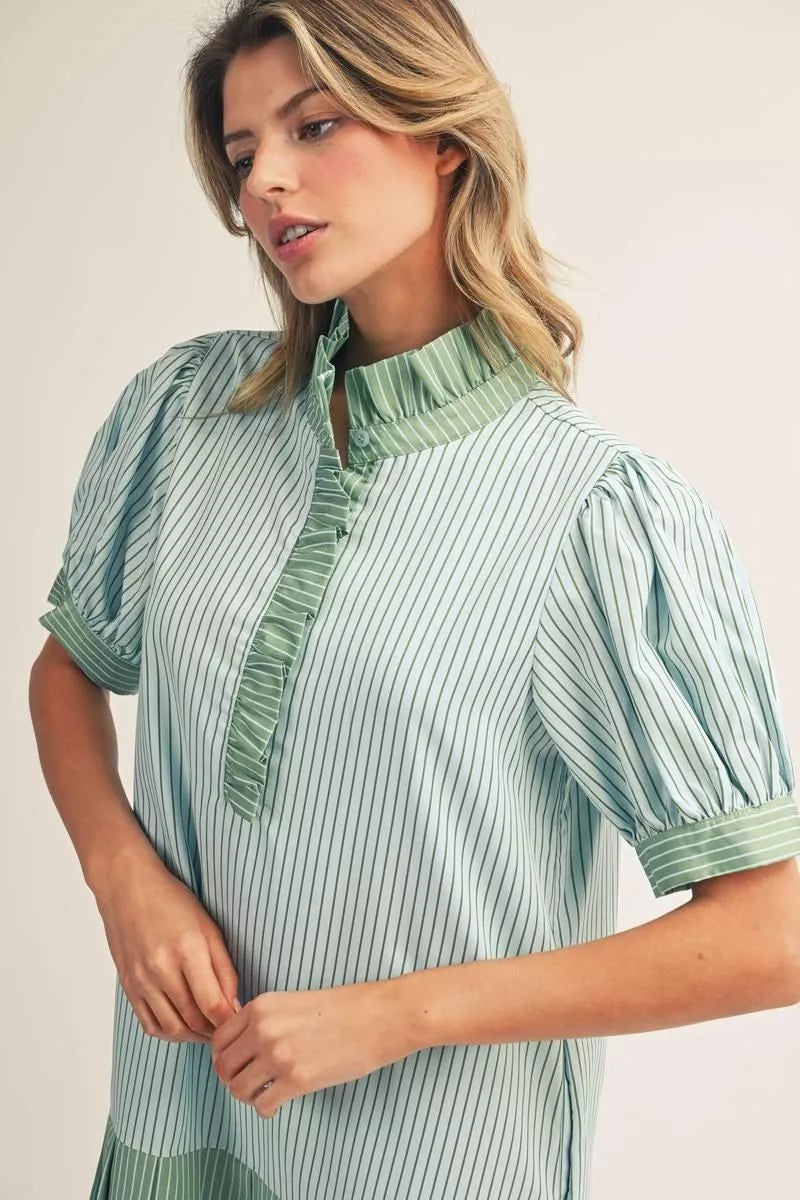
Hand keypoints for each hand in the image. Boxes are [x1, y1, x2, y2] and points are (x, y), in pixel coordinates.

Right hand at [93, 850, 239, 1042]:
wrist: (127, 889)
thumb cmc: (172, 902)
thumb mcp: (209, 927)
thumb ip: (224, 968)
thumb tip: (234, 1006)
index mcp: (188, 949)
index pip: (213, 1003)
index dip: (230, 1021)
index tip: (240, 1023)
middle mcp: (161, 968)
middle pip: (193, 1019)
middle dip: (215, 1031)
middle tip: (229, 1030)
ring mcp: (141, 980)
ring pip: (172, 1028)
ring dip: (194, 1036)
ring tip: (208, 1030)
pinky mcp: (128, 986)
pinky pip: (150, 1025)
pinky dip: (170, 1033)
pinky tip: (183, 1026)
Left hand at [210, 978, 411, 1117]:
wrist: (378, 1017)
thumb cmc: (342, 1009)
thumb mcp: (293, 1003)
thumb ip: (265, 1021)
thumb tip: (242, 1048)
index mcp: (261, 1007)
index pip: (219, 1038)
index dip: (225, 1055)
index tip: (237, 1063)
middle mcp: (263, 1030)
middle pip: (223, 1066)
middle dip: (233, 1079)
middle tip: (249, 1083)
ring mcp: (278, 1056)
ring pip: (238, 1089)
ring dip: (248, 1096)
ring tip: (265, 1093)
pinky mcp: (296, 1080)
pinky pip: (261, 1106)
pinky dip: (266, 1109)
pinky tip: (279, 1102)